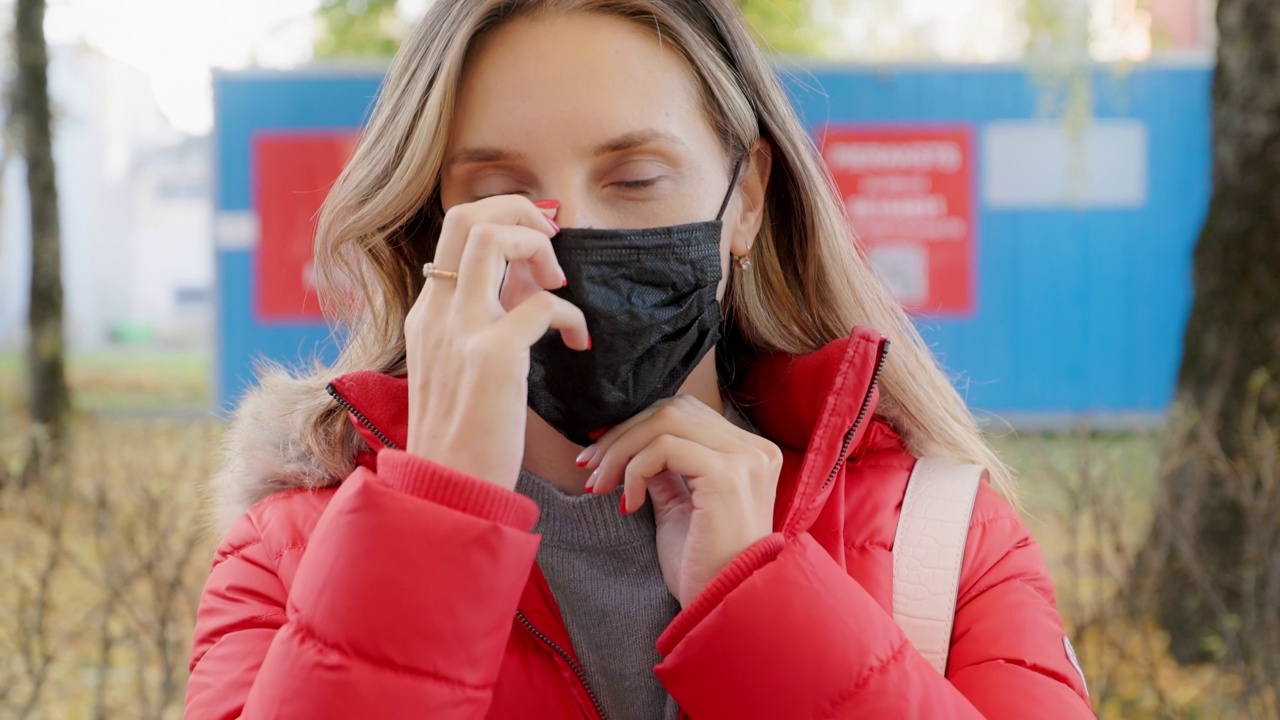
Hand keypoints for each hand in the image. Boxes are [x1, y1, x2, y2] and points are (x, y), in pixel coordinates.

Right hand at [404, 196, 588, 489]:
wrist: (448, 490)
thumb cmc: (464, 438)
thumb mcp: (460, 368)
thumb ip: (483, 324)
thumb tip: (528, 290)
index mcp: (427, 314)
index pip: (454, 231)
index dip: (502, 219)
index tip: (538, 243)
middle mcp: (437, 313)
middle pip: (466, 216)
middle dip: (518, 210)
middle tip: (552, 243)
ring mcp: (461, 330)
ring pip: (491, 237)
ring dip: (537, 245)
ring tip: (560, 284)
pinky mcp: (493, 356)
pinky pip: (543, 304)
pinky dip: (571, 315)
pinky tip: (580, 341)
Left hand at [582, 396, 781, 604]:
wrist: (721, 609)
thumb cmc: (702, 569)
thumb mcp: (679, 509)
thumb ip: (665, 472)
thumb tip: (632, 445)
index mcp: (750, 454)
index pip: (685, 414)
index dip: (636, 425)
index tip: (598, 453)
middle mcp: (754, 450)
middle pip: (672, 410)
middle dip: (621, 434)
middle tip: (588, 467)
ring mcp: (744, 460)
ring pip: (665, 421)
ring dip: (620, 450)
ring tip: (600, 486)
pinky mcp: (726, 475)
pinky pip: (663, 449)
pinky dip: (634, 471)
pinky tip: (629, 504)